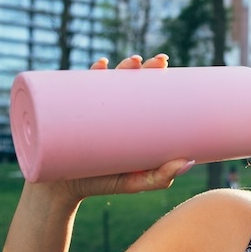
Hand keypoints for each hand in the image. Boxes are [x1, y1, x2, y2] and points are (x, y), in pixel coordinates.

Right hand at [29, 53, 193, 200]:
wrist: (62, 190)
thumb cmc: (102, 183)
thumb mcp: (135, 182)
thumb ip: (160, 177)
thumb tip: (188, 162)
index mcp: (128, 119)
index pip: (144, 91)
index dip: (155, 75)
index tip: (165, 64)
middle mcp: (110, 110)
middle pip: (128, 81)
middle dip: (142, 66)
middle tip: (157, 62)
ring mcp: (90, 110)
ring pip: (105, 81)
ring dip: (120, 66)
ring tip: (133, 63)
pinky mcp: (70, 114)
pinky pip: (77, 90)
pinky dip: (89, 75)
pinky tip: (100, 67)